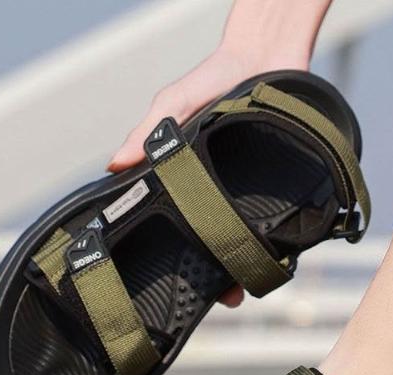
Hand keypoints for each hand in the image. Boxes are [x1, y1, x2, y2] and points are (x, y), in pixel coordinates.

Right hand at [108, 1, 327, 305]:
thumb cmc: (215, 78)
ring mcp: (249, 193)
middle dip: (219, 273)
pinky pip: (277, 221)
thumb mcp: (175, 104)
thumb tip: (114, 165)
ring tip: (246, 287)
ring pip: (246, 239)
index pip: (180, 224)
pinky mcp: (278, 186)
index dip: (177, 252)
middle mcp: (220, 192)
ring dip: (247, 265)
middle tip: (223, 298)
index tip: (174, 280)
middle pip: (216, 241)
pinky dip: (277, 243)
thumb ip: (148, 132)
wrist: (268, 58)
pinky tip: (277, 260)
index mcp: (190, 180)